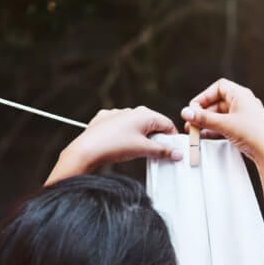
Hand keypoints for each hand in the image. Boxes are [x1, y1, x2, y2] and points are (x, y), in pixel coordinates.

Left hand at [48, 106, 178, 182]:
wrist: (86, 149)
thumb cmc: (114, 146)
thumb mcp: (144, 150)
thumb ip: (163, 151)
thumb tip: (177, 153)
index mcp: (144, 114)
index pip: (167, 124)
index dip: (173, 138)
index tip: (174, 150)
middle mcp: (132, 111)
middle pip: (153, 124)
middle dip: (157, 138)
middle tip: (157, 153)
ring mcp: (117, 114)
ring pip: (137, 125)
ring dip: (142, 137)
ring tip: (138, 151)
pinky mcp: (105, 120)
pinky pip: (122, 127)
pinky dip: (126, 135)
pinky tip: (122, 145)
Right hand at [180, 78, 263, 164]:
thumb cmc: (255, 134)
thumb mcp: (225, 124)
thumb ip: (204, 118)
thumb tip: (187, 112)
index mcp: (241, 95)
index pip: (218, 87)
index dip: (204, 96)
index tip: (194, 107)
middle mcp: (243, 103)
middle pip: (217, 103)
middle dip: (202, 113)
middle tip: (191, 122)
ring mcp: (244, 116)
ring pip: (220, 115)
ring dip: (207, 122)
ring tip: (195, 131)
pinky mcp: (243, 128)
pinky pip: (224, 125)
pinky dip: (214, 129)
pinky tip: (205, 136)